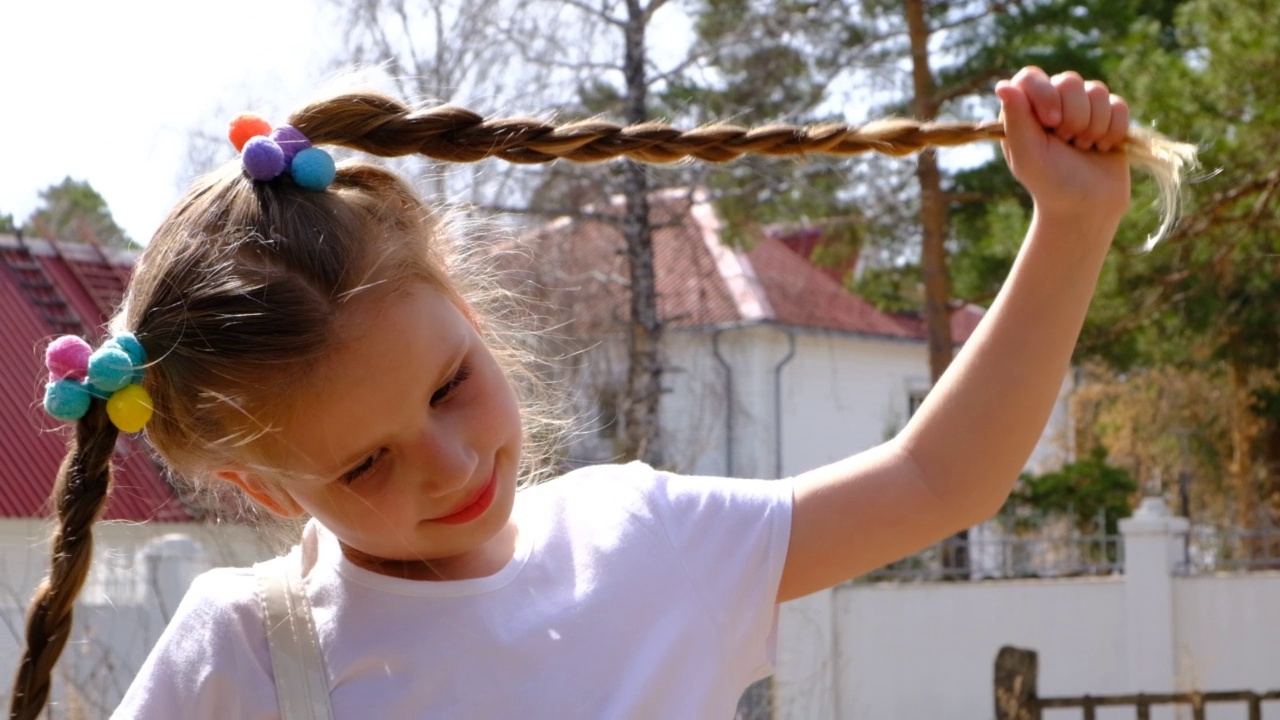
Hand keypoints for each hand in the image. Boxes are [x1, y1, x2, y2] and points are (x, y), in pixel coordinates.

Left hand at [996, 67, 1130, 224]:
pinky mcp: (1109, 115)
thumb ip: (1016, 119)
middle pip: (1069, 80)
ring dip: (1093, 125)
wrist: (1087, 206)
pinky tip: (1102, 148)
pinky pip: (1118, 105)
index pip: (1031, 77)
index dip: (1045, 93)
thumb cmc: (1050, 183)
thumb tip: (1003, 85)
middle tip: (1067, 143)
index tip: (1051, 122)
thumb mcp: (1027, 155)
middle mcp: (1052, 102)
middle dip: (1073, 116)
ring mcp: (1082, 106)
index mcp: (1025, 110)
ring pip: (1097, 90)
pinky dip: (1113, 130)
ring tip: (1083, 148)